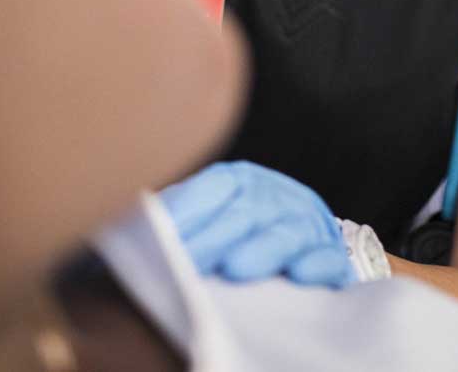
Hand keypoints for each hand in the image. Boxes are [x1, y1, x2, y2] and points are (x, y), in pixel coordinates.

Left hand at [159, 161, 354, 286]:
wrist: (302, 247)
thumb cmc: (239, 237)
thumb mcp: (207, 221)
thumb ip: (175, 224)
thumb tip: (127, 235)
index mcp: (238, 182)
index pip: (211, 190)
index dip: (186, 213)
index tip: (157, 241)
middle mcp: (273, 197)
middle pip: (245, 214)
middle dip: (213, 240)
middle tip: (184, 264)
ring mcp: (305, 225)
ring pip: (286, 233)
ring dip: (262, 251)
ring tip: (235, 268)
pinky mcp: (331, 257)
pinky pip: (329, 259)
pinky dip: (316, 265)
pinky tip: (300, 275)